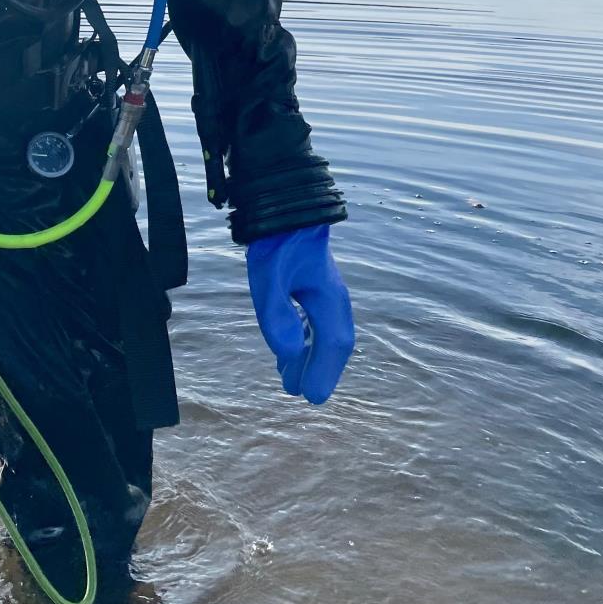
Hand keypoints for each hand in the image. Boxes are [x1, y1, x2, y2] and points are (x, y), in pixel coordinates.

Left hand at [246, 225, 353, 403]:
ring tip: (290, 376)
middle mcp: (334, 299)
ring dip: (311, 356)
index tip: (310, 397)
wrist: (284, 206)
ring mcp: (326, 291)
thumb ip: (277, 314)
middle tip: (300, 392)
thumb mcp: (268, 277)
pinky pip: (317, 320)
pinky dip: (307, 339)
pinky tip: (292, 347)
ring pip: (325, 332)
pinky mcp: (314, 284)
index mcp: (329, 300)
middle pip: (332, 343)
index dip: (323, 372)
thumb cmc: (276, 240)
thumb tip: (289, 353)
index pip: (332, 344)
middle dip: (318, 369)